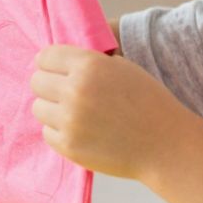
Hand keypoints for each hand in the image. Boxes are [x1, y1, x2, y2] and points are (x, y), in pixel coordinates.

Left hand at [28, 44, 196, 182]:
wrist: (166, 146)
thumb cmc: (149, 103)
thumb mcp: (124, 68)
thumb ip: (90, 62)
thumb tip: (58, 61)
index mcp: (89, 65)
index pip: (45, 56)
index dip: (49, 63)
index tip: (55, 70)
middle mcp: (75, 90)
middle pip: (36, 82)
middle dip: (48, 86)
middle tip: (64, 93)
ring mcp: (70, 120)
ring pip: (38, 108)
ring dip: (52, 109)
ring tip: (75, 114)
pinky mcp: (68, 146)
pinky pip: (47, 133)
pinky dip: (59, 132)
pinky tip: (80, 131)